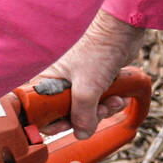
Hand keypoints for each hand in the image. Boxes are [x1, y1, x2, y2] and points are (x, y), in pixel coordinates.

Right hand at [38, 10, 146, 138]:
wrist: (122, 29)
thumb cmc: (99, 47)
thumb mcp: (87, 88)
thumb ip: (82, 115)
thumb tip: (81, 133)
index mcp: (46, 80)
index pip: (40, 111)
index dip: (54, 122)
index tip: (68, 124)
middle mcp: (58, 82)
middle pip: (65, 114)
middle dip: (85, 117)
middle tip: (98, 111)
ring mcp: (75, 82)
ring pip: (84, 110)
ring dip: (101, 111)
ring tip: (113, 101)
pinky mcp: (91, 81)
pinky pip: (96, 102)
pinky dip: (108, 103)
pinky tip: (118, 97)